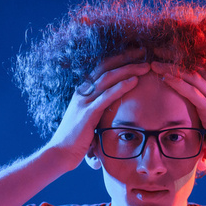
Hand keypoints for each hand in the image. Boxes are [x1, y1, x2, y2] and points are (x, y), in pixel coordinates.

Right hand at [47, 49, 150, 169]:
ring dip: (129, 70)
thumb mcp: (88, 121)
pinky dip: (121, 87)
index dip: (119, 59)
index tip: (136, 54)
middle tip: (144, 52)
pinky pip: (107, 96)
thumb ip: (98, 112)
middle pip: (107, 68)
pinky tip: (135, 81)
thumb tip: (113, 111)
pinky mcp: (87, 113)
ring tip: (146, 66)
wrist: (60, 153)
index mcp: (83, 92)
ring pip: (109, 78)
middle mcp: (82, 93)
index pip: (102, 69)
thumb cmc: (76, 140)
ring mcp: (84, 101)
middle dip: (127, 58)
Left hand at [150, 61, 205, 177]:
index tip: (166, 61)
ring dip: (172, 70)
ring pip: (192, 78)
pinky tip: (165, 78)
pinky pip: (192, 93)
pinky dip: (178, 84)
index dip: (183, 66)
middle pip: (194, 71)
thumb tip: (184, 125)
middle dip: (174, 62)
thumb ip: (199, 121)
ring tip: (155, 64)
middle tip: (156, 56)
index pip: (200, 75)